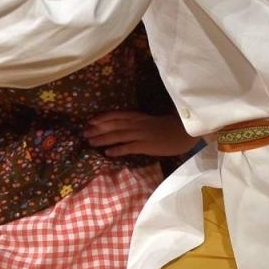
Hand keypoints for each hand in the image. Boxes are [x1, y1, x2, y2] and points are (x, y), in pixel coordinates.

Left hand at [84, 111, 200, 158]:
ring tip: (91, 143)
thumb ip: (137, 123)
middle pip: (113, 125)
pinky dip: (117, 149)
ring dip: (103, 139)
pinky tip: (107, 153)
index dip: (102, 117)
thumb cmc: (169, 127)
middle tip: (84, 133)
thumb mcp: (150, 121)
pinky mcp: (146, 145)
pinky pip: (129, 147)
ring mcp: (141, 134)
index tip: (89, 120)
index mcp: (138, 116)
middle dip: (98, 129)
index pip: (117, 115)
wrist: (184, 132)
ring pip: (118, 135)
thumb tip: (121, 127)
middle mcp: (137, 124)